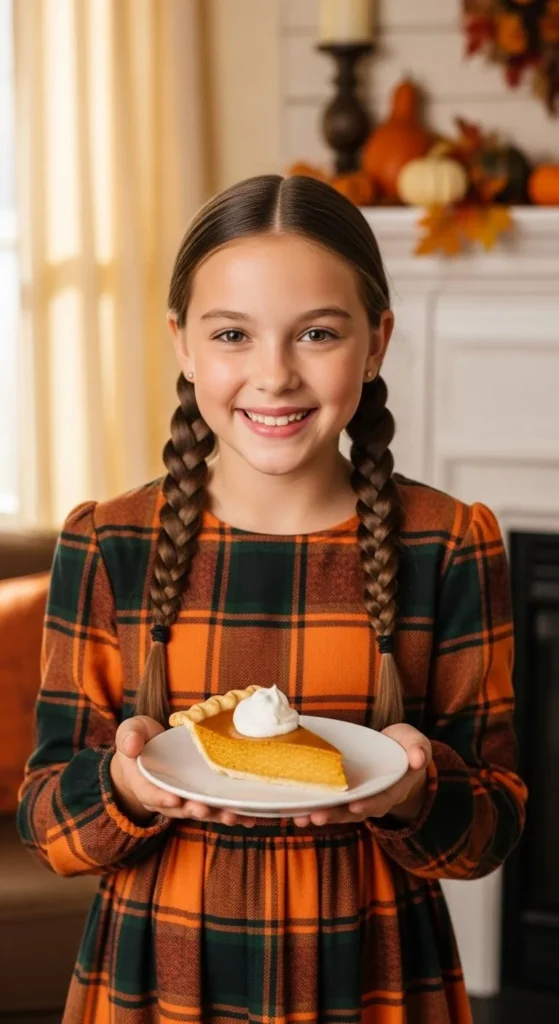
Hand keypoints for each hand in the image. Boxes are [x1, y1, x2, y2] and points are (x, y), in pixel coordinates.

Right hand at [110, 716, 256, 827]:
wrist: (149, 751)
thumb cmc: (140, 740)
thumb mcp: (130, 732)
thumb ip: (129, 737)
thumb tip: (131, 746)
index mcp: (144, 783)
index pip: (150, 794)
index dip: (161, 798)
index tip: (174, 799)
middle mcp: (165, 797)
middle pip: (179, 809)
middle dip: (193, 810)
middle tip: (205, 809)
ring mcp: (185, 799)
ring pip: (200, 811)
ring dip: (216, 815)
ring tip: (233, 816)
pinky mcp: (201, 797)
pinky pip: (216, 808)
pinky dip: (234, 814)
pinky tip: (251, 819)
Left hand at [291, 723, 431, 827]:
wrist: (394, 755)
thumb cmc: (404, 748)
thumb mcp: (415, 744)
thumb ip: (418, 749)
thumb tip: (418, 758)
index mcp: (392, 789)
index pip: (380, 800)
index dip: (368, 803)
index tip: (355, 806)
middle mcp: (371, 799)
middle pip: (352, 812)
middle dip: (334, 815)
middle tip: (317, 816)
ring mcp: (354, 799)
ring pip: (335, 812)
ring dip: (317, 815)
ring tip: (300, 818)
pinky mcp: (340, 794)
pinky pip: (325, 803)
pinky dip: (309, 807)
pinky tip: (292, 809)